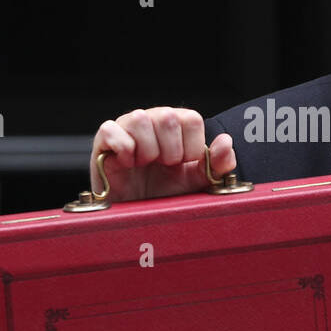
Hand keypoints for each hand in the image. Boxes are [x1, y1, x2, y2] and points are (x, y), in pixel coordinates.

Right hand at [90, 107, 236, 201]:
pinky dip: (123, 150)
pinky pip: (111, 130)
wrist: (135, 214)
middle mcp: (152, 119)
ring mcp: (126, 127)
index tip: (182, 165)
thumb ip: (215, 165)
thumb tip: (226, 142)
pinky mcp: (103, 139)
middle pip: (167, 116)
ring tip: (144, 166)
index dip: (191, 147)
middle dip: (170, 152)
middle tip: (162, 167)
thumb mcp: (194, 182)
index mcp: (177, 126)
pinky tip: (126, 164)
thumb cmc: (164, 194)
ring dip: (146, 151)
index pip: (191, 118)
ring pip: (140, 119)